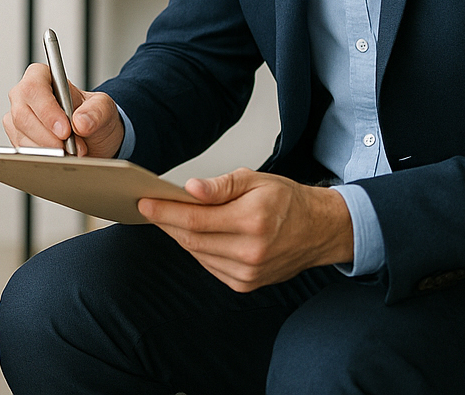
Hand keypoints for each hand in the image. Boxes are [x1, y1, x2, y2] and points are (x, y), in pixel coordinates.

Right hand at [2, 63, 125, 158]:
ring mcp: (17, 117)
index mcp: (42, 77)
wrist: (92, 138)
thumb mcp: (104, 108)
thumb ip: (96, 112)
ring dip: (48, 149)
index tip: (65, 130)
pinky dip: (43, 158)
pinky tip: (59, 157)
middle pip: (22, 115)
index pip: (34, 88)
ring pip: (21, 136)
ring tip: (71, 152)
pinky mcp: (16, 138)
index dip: (47, 111)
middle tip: (70, 148)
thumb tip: (81, 122)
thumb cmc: (92, 116)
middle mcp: (25, 96)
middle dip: (48, 136)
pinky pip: (23, 151)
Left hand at [138, 168, 354, 291]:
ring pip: (197, 253)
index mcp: (252, 222)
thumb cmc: (288, 201)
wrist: (320, 230)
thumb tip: (190, 190)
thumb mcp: (256, 180)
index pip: (195, 220)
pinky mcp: (246, 284)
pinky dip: (197, 249)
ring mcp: (248, 273)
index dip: (165, 212)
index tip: (144, 203)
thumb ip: (221, 185)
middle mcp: (251, 252)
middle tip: (150, 208)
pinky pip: (209, 265)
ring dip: (180, 236)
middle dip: (166, 223)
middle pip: (192, 239)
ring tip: (168, 218)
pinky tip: (194, 234)